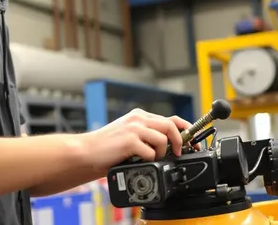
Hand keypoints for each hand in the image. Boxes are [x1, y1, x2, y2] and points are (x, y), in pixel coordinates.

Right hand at [78, 108, 194, 172]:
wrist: (85, 152)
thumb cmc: (106, 148)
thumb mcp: (129, 136)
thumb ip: (146, 136)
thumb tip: (169, 146)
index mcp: (139, 116)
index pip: (170, 118)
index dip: (185, 129)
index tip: (192, 142)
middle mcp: (138, 118)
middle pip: (171, 125)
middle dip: (179, 141)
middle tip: (178, 153)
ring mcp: (134, 128)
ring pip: (163, 138)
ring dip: (162, 152)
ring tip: (153, 159)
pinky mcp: (130, 140)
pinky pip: (151, 152)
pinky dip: (150, 159)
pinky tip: (139, 161)